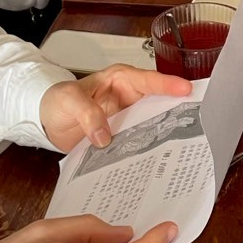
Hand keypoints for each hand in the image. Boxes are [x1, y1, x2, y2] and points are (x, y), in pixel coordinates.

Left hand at [41, 65, 189, 151]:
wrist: (45, 121)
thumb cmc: (56, 100)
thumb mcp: (68, 100)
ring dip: (163, 135)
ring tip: (182, 147)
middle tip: (197, 121)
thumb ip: (86, 114)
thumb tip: (105, 136)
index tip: (186, 90)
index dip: (168, 85)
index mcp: (120, 80)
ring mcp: (127, 119)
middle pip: (159, 103)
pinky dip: (146, 151)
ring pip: (152, 125)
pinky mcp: (121, 137)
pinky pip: (138, 143)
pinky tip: (154, 163)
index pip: (149, 80)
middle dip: (177, 111)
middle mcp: (128, 98)